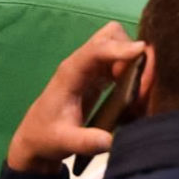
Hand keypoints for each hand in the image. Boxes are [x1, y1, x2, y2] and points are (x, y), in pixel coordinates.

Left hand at [7, 22, 146, 174]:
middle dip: (129, 50)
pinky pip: (120, 60)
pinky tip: (133, 92)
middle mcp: (81, 63)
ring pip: (117, 45)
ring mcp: (90, 67)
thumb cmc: (47, 137)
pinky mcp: (98, 76)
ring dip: (133, 60)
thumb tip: (110, 141)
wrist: (36, 138)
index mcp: (70, 73)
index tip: (141, 51)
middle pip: (109, 36)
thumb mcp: (64, 142)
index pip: (95, 51)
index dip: (118, 49)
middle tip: (136, 81)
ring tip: (136, 89)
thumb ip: (86, 141)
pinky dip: (131, 68)